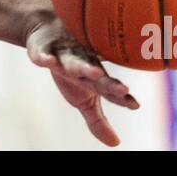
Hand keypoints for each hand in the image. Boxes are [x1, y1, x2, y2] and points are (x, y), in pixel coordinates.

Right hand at [25, 16, 139, 146]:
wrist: (46, 31)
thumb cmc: (71, 68)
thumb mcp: (83, 98)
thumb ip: (97, 120)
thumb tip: (115, 144)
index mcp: (91, 78)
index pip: (108, 89)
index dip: (120, 97)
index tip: (135, 105)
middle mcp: (81, 64)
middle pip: (96, 75)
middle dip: (108, 83)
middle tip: (122, 89)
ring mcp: (62, 54)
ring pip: (73, 62)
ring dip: (83, 67)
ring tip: (93, 72)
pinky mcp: (42, 48)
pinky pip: (42, 53)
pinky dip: (44, 57)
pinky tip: (47, 62)